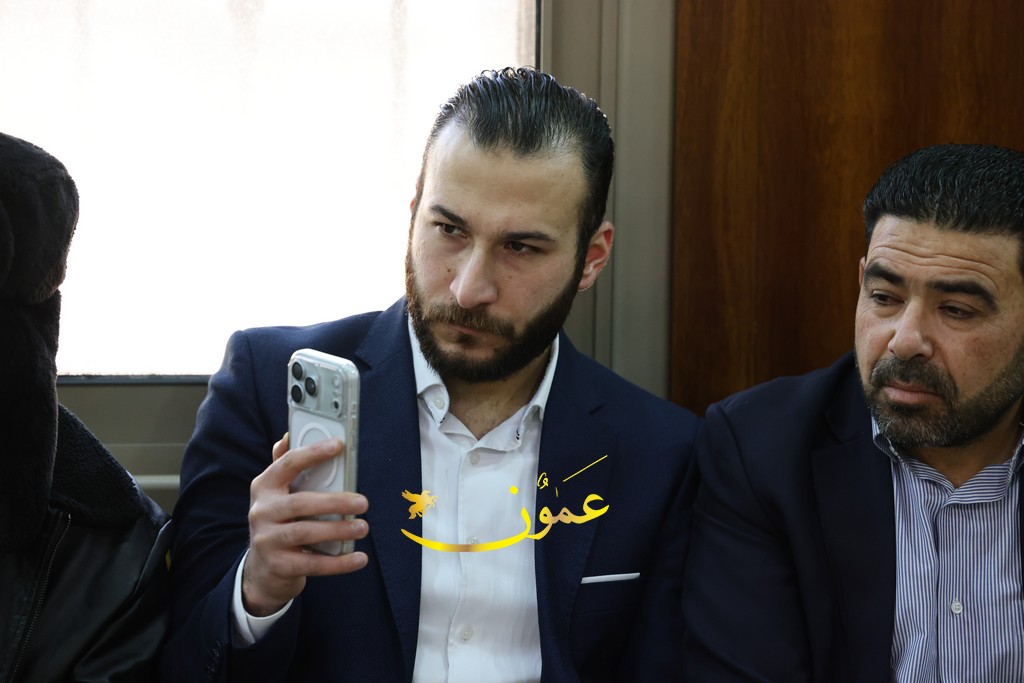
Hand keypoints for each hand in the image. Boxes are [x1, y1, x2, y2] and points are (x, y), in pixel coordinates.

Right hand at [242, 434, 369, 615]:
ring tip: (362, 527)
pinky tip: (359, 558)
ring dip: (338, 530)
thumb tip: (288, 435)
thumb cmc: (279, 522)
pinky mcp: (278, 566)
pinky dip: (339, 563)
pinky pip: (312, 564)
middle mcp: (261, 511)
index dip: (312, 453)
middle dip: (334, 502)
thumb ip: (286, 466)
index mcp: (264, 487)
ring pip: (306, 533)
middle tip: (363, 502)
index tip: (338, 445)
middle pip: (300, 503)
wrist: (262, 570)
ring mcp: (267, 540)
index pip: (287, 464)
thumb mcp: (278, 494)